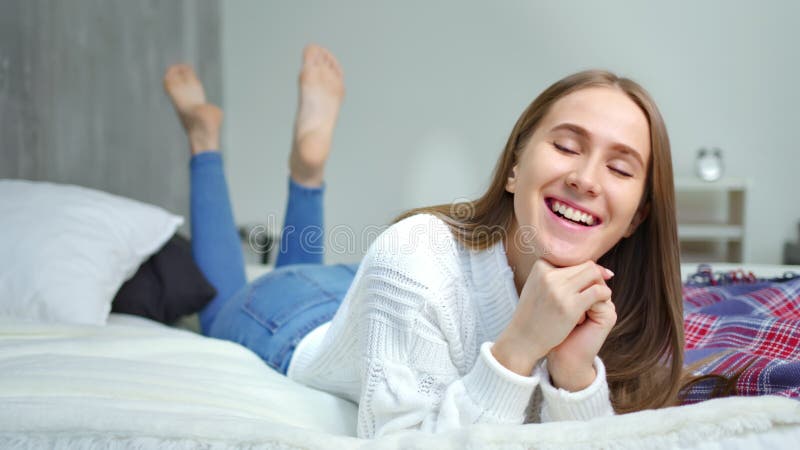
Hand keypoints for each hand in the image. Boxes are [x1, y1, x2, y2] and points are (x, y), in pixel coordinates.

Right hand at [492, 259, 612, 376]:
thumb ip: (555, 274)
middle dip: (595, 278)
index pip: (573, 260)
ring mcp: (560, 290)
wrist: (522, 340)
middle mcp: (549, 275)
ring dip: (600, 285)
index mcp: (540, 266)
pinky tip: (600, 305)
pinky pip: (599, 291)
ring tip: (595, 300)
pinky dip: (604, 296)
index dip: (583, 272)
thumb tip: (587, 265)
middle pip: (586, 265)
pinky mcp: (571, 306)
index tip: (585, 286)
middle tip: (594, 293)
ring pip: (594, 274)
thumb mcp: (538, 286)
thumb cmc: (533, 314)